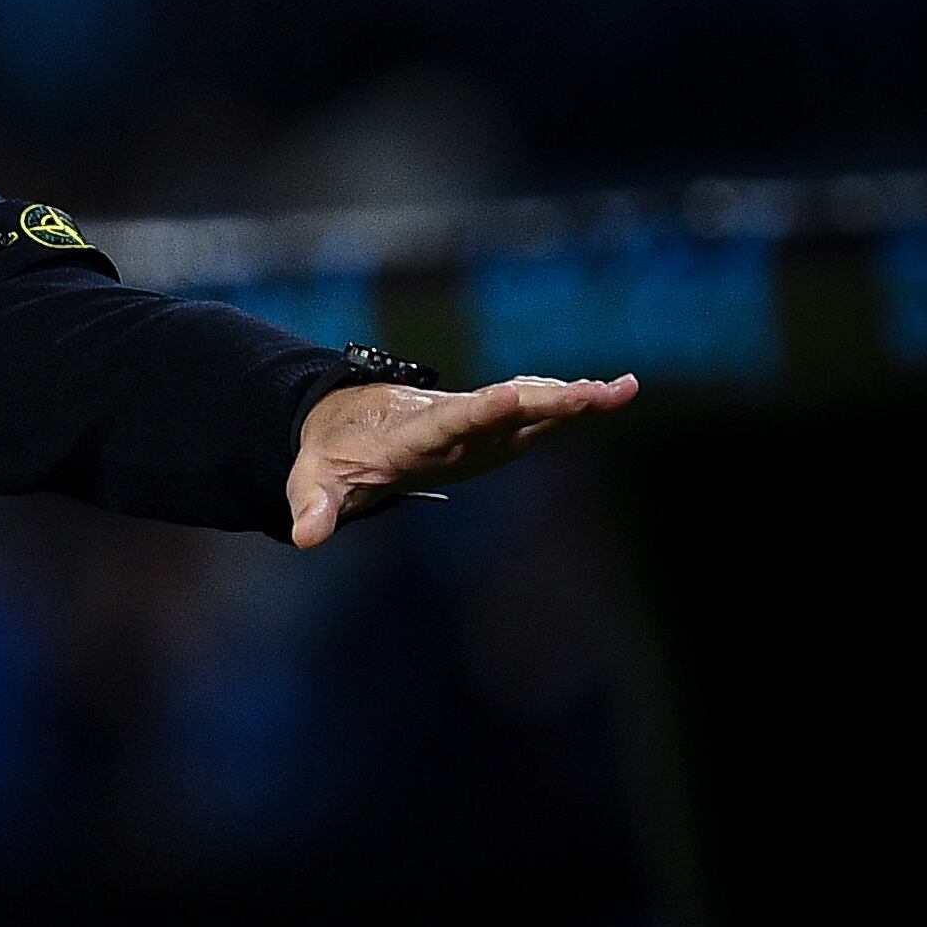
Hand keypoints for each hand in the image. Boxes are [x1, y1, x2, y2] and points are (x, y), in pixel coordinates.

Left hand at [287, 372, 639, 548]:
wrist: (349, 423)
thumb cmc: (333, 456)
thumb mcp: (313, 482)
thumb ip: (313, 506)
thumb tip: (305, 537)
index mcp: (412, 435)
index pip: (448, 421)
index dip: (479, 412)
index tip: (510, 397)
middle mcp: (452, 423)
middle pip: (503, 409)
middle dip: (547, 401)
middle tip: (593, 393)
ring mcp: (477, 424)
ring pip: (528, 405)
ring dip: (572, 398)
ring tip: (621, 390)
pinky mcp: (494, 429)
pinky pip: (536, 411)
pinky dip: (572, 402)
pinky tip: (614, 394)